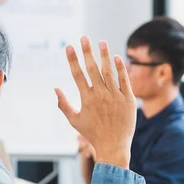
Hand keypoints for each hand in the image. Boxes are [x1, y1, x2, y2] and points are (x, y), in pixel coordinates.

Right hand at [55, 37, 136, 168]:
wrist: (113, 146)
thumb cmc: (92, 134)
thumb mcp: (74, 120)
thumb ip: (63, 104)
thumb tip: (55, 88)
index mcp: (86, 98)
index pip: (77, 74)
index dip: (72, 59)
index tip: (69, 47)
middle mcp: (100, 95)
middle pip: (92, 68)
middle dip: (87, 51)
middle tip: (84, 38)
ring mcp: (115, 96)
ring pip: (109, 71)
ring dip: (104, 55)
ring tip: (101, 42)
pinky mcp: (128, 99)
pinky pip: (124, 80)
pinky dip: (120, 68)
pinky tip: (116, 57)